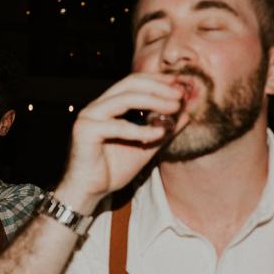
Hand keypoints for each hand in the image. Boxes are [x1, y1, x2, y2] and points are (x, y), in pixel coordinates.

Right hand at [57, 73, 186, 211]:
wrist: (90, 193)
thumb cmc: (113, 170)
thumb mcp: (146, 147)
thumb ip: (164, 130)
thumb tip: (187, 113)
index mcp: (108, 106)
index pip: (134, 82)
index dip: (158, 81)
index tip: (180, 84)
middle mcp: (97, 106)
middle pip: (130, 84)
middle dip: (159, 88)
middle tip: (180, 95)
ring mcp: (89, 116)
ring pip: (125, 99)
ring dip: (154, 101)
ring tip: (175, 108)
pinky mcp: (85, 131)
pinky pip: (119, 126)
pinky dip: (141, 129)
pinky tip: (159, 132)